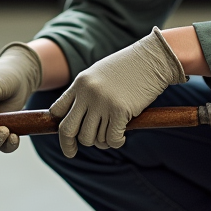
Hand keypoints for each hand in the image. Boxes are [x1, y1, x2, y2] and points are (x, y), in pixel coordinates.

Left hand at [49, 27, 185, 157]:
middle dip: (68, 145)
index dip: (59, 125)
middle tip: (72, 153)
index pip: (57, 110)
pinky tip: (122, 136)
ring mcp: (102, 102)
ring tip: (112, 134)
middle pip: (68, 129)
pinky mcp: (120, 110)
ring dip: (101, 142)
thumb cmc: (130, 67)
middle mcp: (87, 93)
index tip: (66, 136)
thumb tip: (80, 118)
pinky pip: (111, 139)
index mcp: (80, 83)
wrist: (153, 58)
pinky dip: (116, 142)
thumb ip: (88, 92)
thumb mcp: (101, 74)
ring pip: (91, 138)